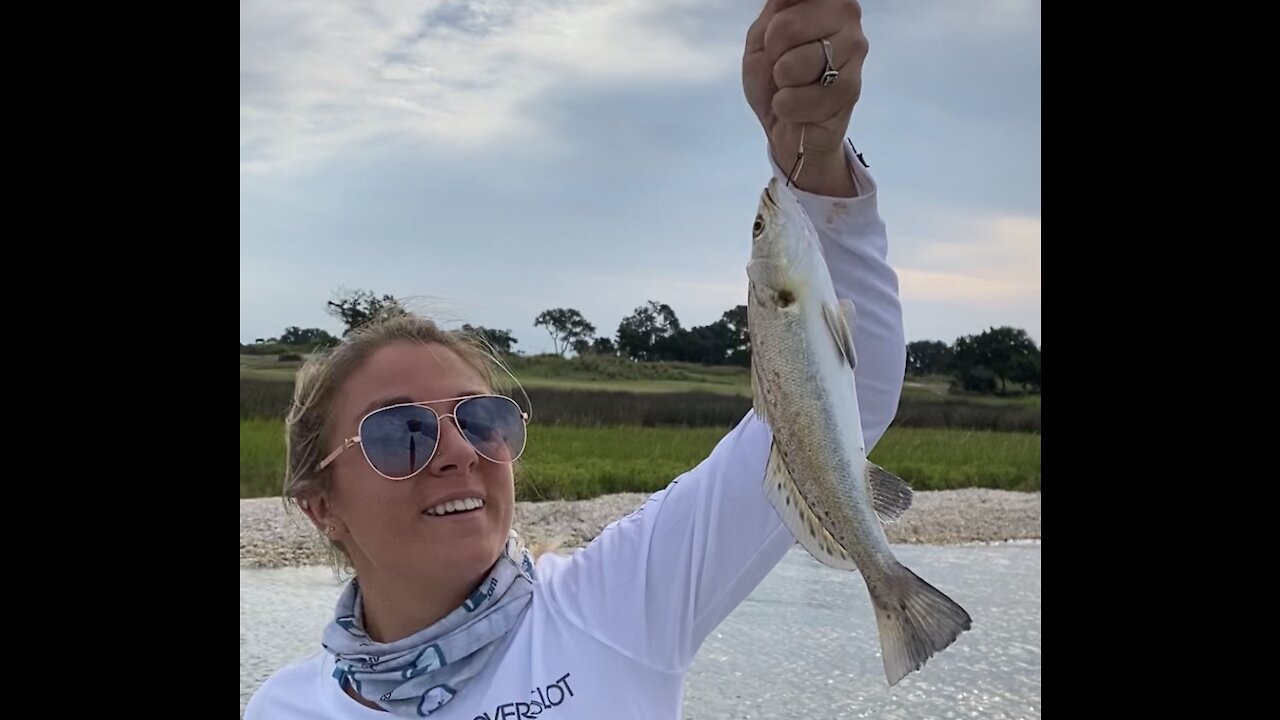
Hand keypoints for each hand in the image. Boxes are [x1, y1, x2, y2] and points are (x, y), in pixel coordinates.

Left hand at [743, 0, 867, 196]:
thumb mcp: (761, 37)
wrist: (786, 127)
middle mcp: (848, 16)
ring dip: (782, 83)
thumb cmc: (774, 78)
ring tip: (793, 87)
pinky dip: (788, 107)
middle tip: (783, 68)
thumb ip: (777, 9)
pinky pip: (801, 97)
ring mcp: (854, 50)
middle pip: (785, 27)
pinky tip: (800, 108)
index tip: (776, 39)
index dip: (773, 26)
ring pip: (793, 64)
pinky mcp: (851, 87)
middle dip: (772, 55)